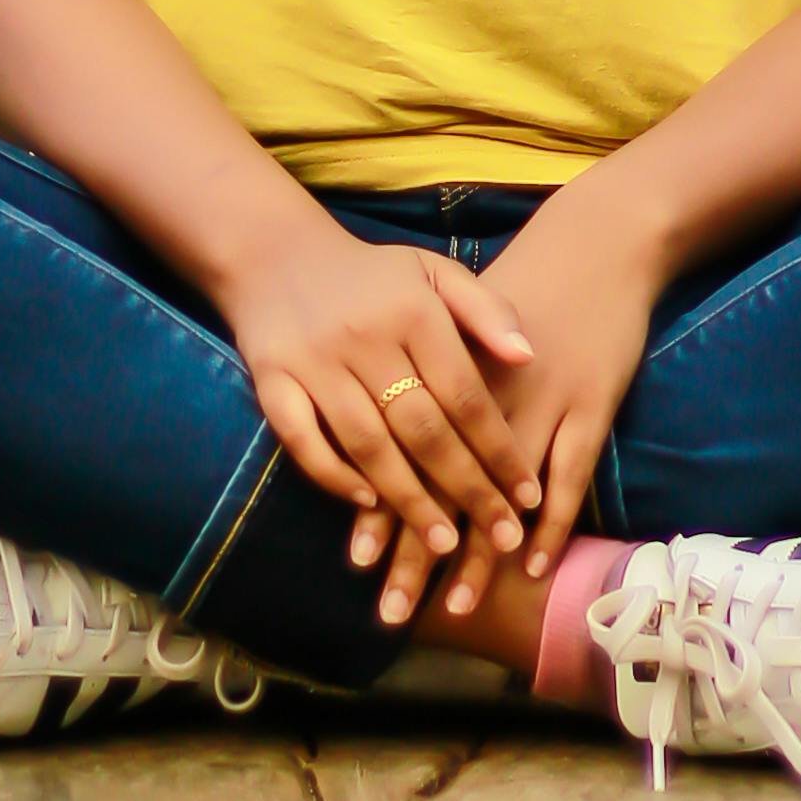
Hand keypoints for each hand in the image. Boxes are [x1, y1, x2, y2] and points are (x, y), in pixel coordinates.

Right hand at [222, 217, 538, 607]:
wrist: (275, 254)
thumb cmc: (372, 276)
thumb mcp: (435, 274)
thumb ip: (486, 311)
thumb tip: (530, 356)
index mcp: (414, 312)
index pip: (466, 395)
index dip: (500, 450)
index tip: (529, 499)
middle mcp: (365, 338)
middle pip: (423, 429)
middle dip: (467, 490)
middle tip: (500, 538)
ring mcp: (315, 362)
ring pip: (368, 445)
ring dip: (409, 500)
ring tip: (446, 546)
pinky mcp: (271, 380)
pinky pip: (302, 441)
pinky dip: (334, 475)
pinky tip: (369, 504)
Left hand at [389, 183, 663, 632]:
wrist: (596, 246)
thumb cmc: (525, 287)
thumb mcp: (461, 320)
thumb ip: (424, 370)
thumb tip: (381, 429)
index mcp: (445, 371)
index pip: (403, 453)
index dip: (382, 508)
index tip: (358, 561)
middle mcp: (488, 395)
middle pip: (443, 486)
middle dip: (417, 552)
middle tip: (392, 612)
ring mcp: (543, 404)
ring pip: (500, 494)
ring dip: (479, 555)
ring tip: (455, 608)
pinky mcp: (591, 407)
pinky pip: (568, 479)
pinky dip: (549, 526)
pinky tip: (529, 566)